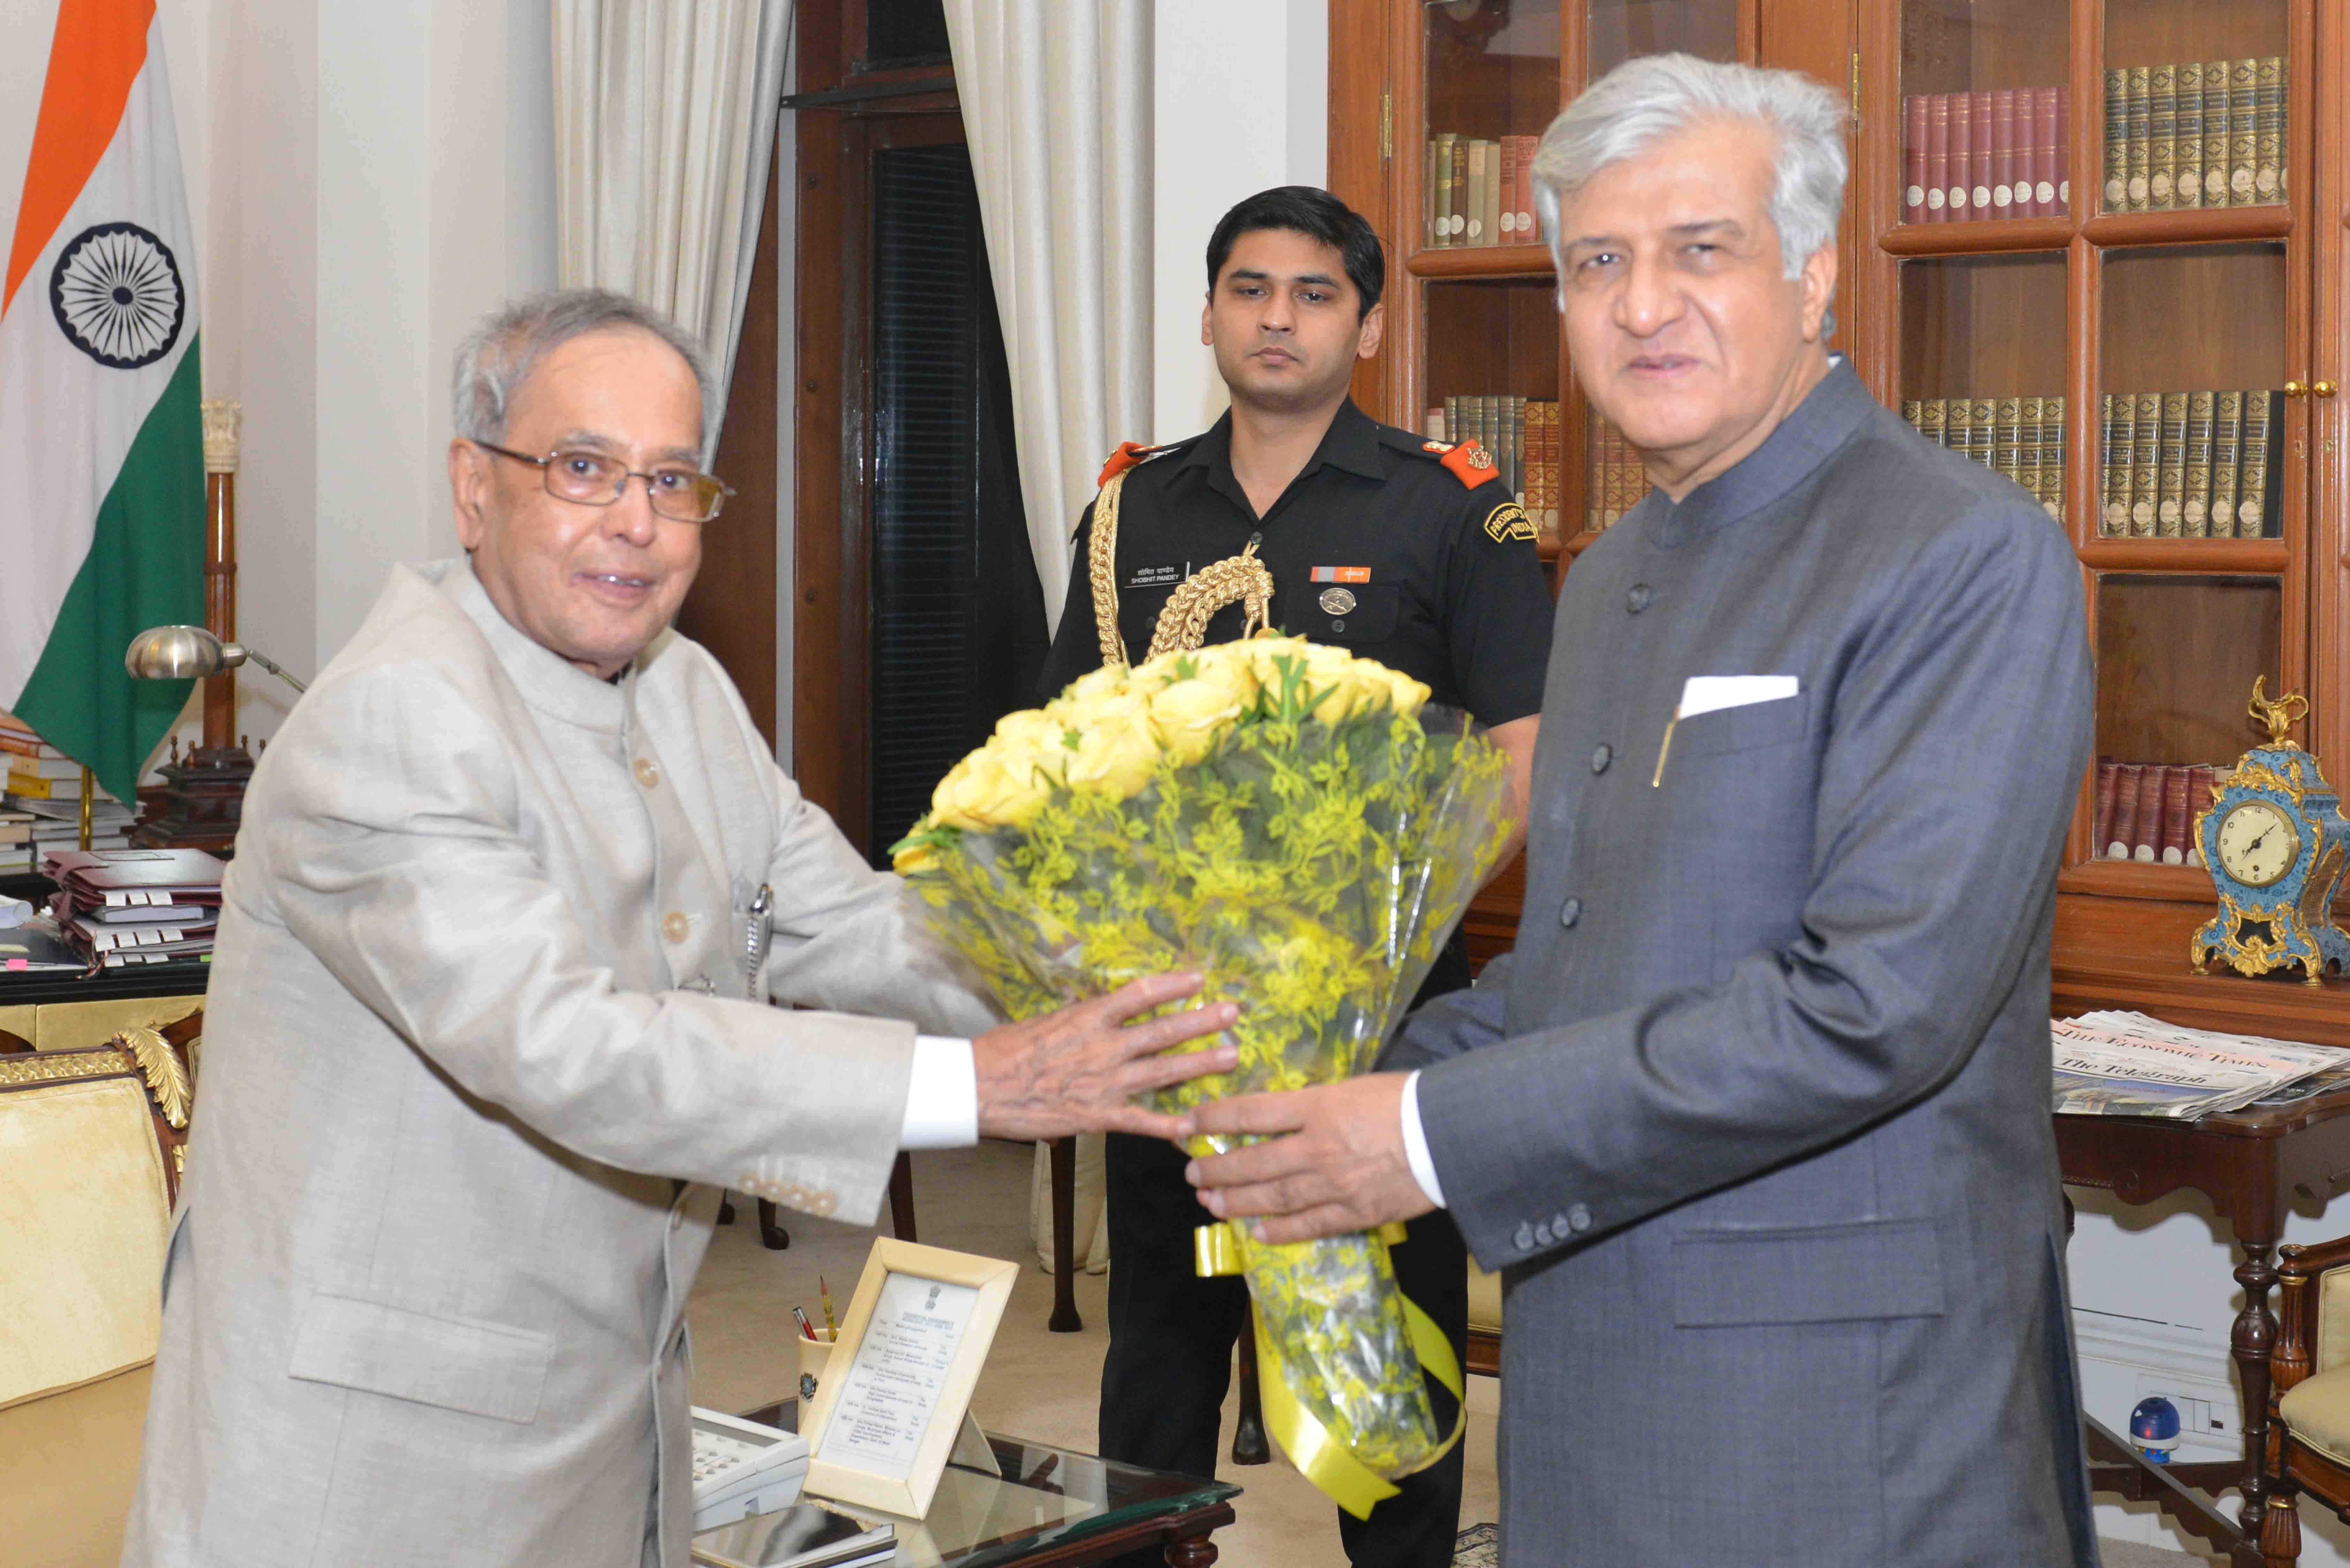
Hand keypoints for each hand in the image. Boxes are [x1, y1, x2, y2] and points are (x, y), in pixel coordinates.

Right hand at [973, 972, 1237, 1141]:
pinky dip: (1167, 1126)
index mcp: (1088, 1017)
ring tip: (1231, 1056)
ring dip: (1200, 1064)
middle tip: (1233, 1013)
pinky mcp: (1097, 1116)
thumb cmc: (1005, 1051)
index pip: (1141, 994)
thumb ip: (1078, 1017)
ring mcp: (1104, 1082)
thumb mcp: (1046, 1021)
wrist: (979, 1088)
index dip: (1173, 985)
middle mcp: (1103, 1047)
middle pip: (1163, 1030)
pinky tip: (1193, 1127)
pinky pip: (1140, 1121)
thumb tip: (1095, 1006)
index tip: (1199, 979)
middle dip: (1201, 1021)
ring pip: (1162, 1071)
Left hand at [1184, 1074, 1432, 1243]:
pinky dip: (1280, 1231)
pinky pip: (1309, 1225)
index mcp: (1317, 1108)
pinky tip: (1258, 1233)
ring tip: (1211, 1204)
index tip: (1188, 1124)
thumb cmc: (1406, 1099)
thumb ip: (1316, 1104)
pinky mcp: (1355, 1212)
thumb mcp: (1353, 1087)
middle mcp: (1317, 1148)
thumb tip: (1284, 1115)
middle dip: (1217, 1170)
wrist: (1451, 1134)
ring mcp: (1334, 1184)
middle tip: (1190, 1174)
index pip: (1251, 1113)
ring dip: (1237, 1203)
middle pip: (1254, 1162)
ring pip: (1273, 1197)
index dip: (1214, 1120)